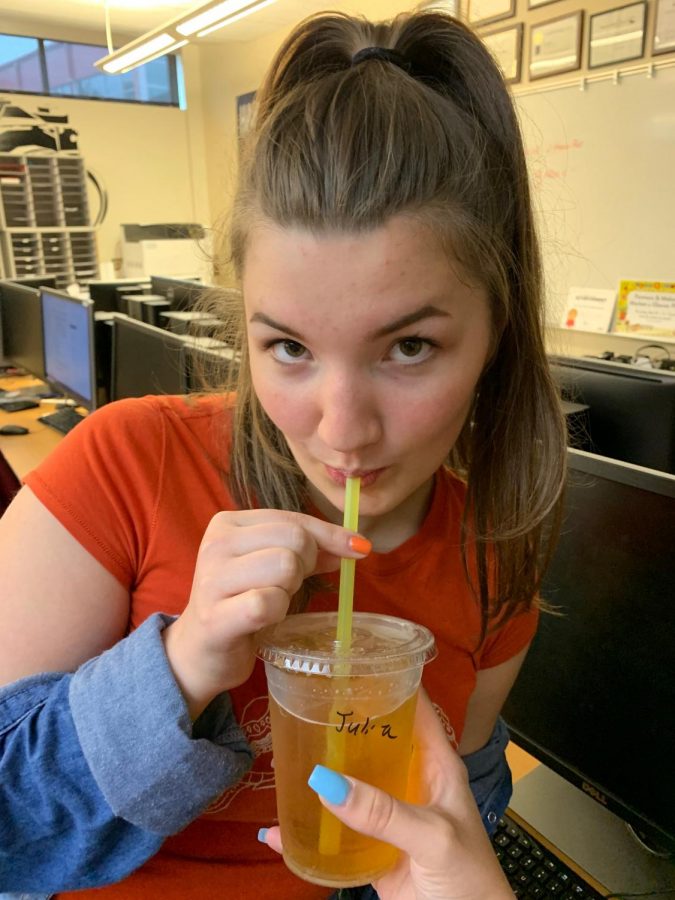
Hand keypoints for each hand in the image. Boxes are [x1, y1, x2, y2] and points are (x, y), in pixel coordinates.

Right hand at [162, 509, 370, 717]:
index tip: (358, 547)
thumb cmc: (240, 602)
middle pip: (294, 539)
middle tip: (287, 587)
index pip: (293, 518)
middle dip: (305, 565)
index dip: (330, 534)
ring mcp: (212, 580)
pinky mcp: (215, 617)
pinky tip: (263, 620)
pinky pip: (267, 604)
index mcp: (228, 523)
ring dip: (289, 591)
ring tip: (271, 603)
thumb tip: (355, 545)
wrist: (199, 651)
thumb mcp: (270, 567)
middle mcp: (216, 544)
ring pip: (285, 567)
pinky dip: (276, 613)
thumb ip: (308, 552)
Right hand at [260, 691, 513, 899]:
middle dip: (342, 724)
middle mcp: (410, 781)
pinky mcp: (371, 849)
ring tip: (284, 754)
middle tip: (301, 704)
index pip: (414, 707)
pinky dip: (306, 832)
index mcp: (436, 763)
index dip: (389, 680)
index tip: (353, 661)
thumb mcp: (431, 837)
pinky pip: (335, 834)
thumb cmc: (472, 881)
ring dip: (321, 772)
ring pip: (351, 783)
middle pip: (373, 740)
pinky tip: (276, 830)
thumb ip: (384, 811)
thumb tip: (327, 781)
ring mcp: (389, 815)